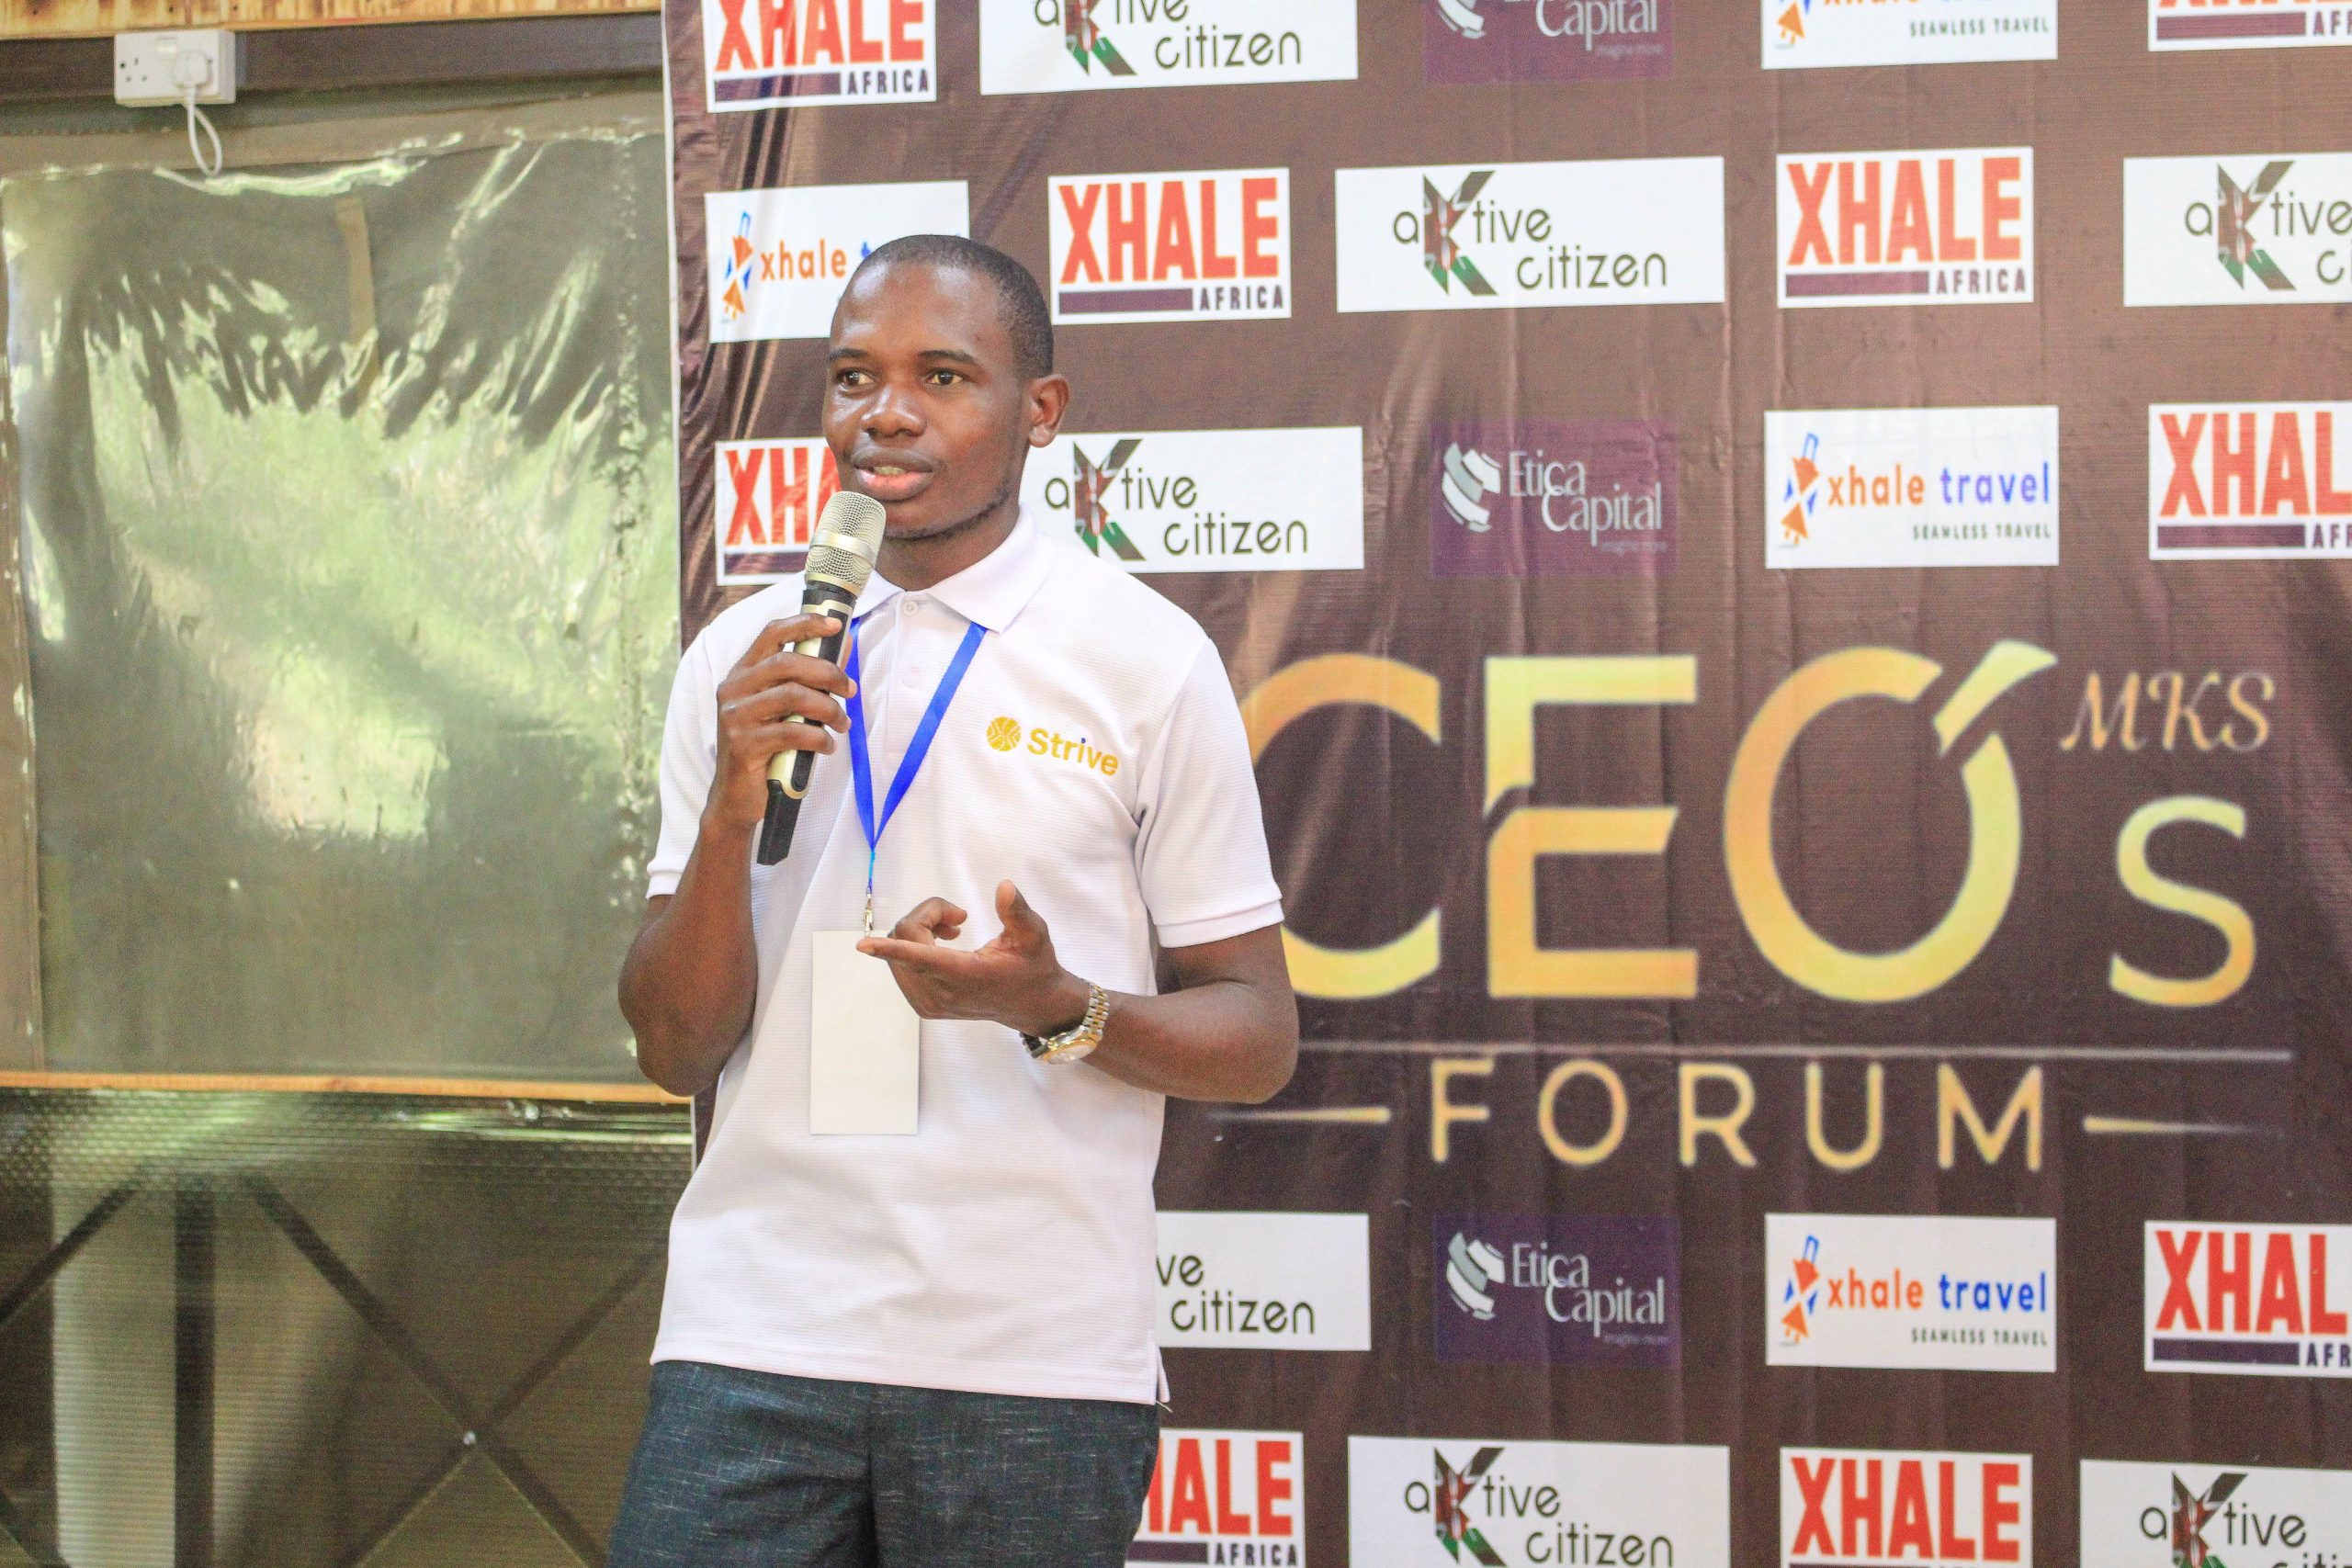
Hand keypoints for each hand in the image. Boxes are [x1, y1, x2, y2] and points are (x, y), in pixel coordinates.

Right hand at [705, 614, 856, 833]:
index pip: (772, 633)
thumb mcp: (786, 709)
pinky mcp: (742, 745)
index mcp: (742, 673)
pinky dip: (818, 738)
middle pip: (787, 663)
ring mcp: (734, 717)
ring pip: (792, 696)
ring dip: (828, 709)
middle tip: (849, 689)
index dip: (805, 623)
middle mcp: (733, 689)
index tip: (836, 625)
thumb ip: (808, 677)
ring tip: (842, 724)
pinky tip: (826, 746)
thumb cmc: (767, 748)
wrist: (737, 798)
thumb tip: (843, 641)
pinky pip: (791, 732)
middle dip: (827, 673)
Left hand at [857, 881, 1091, 1036]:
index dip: (888, 949)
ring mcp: (929, 1003)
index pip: (919, 958)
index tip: (862, 945)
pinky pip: (902, 965)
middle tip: (959, 916)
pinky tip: (946, 944)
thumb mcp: (1034, 935)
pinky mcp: (924, 1006)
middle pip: (906, 938)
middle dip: (927, 916)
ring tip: (954, 930)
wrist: (1031, 1004)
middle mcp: (940, 993)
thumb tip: (1004, 886)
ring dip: (921, 931)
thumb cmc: (1033, 965)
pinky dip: (915, 947)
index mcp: (964, 975)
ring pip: (899, 951)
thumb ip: (1017, 911)